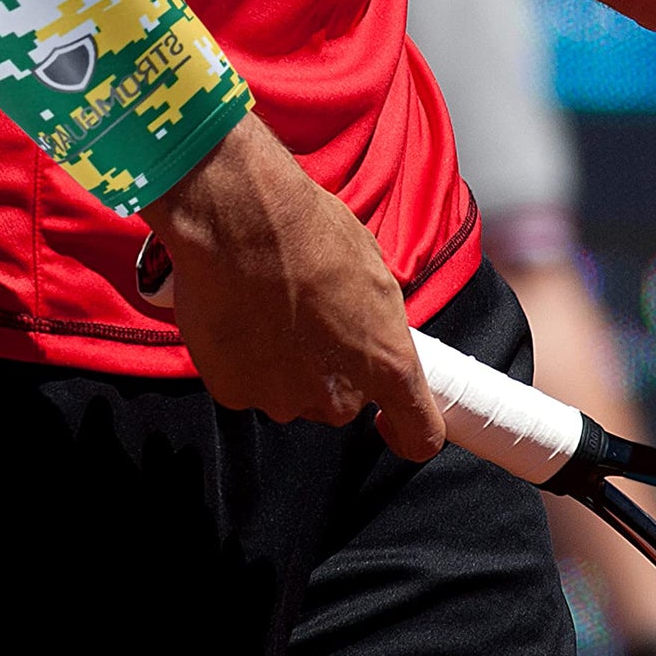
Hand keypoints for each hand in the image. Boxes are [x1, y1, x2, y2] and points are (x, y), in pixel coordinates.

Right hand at [140, 114, 445, 458]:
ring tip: (268, 310)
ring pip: (291, 394)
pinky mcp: (236, 393)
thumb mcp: (372, 271)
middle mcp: (340, 395)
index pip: (419, 434)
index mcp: (388, 364)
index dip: (407, 435)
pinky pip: (247, 385)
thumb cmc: (310, 231)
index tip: (391, 423)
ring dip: (283, 365)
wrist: (240, 220)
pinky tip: (240, 317)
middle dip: (329, 371)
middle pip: (340, 403)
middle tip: (308, 321)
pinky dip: (243, 362)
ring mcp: (284, 399)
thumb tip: (369, 327)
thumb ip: (376, 321)